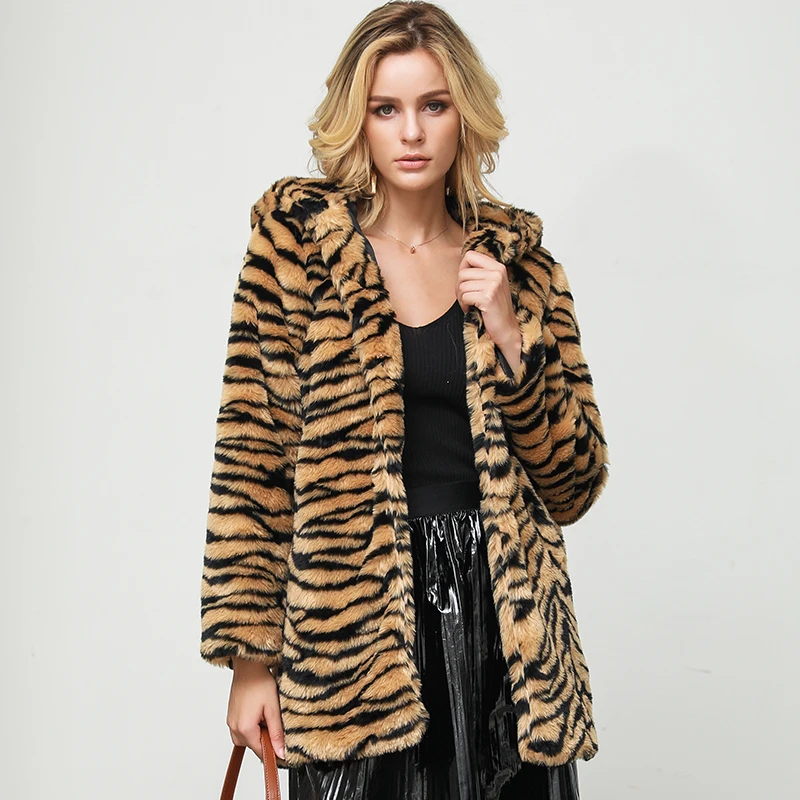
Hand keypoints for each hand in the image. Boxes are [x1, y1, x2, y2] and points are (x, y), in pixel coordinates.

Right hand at [227, 657, 285, 760]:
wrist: (248, 665)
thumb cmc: (260, 682)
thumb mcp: (273, 708)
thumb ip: (276, 733)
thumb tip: (280, 752)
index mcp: (245, 728)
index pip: (260, 751)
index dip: (273, 751)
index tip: (283, 747)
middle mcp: (234, 728)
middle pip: (253, 746)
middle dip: (265, 739)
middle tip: (274, 721)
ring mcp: (230, 722)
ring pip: (247, 739)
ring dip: (258, 733)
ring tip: (266, 715)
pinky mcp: (231, 716)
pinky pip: (241, 730)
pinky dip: (251, 727)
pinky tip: (258, 713)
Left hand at [456, 250, 521, 367]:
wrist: (506, 329)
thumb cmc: (494, 309)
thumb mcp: (490, 285)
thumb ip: (479, 273)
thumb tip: (460, 265)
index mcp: (498, 267)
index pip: (470, 255)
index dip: (462, 269)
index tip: (467, 282)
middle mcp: (497, 273)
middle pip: (462, 272)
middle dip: (459, 287)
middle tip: (466, 298)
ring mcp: (494, 284)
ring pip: (462, 285)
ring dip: (461, 298)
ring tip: (470, 304)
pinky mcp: (488, 297)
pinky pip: (465, 296)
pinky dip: (464, 305)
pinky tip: (472, 309)